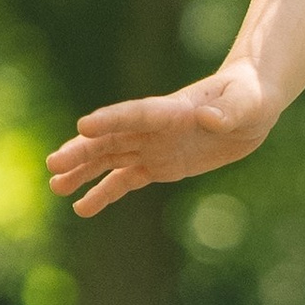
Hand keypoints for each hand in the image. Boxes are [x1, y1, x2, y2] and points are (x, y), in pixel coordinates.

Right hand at [49, 63, 280, 216]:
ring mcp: (154, 146)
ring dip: (83, 172)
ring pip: (110, 160)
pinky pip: (127, 180)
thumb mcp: (247, 102)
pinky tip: (82, 208)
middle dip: (83, 151)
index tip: (83, 127)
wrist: (251, 107)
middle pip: (113, 139)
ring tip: (55, 186)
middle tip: (53, 164)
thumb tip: (210, 119)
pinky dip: (105, 193)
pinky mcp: (160, 165)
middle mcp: (155, 128)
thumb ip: (228, 111)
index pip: (138, 114)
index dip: (112, 120)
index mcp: (173, 109)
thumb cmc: (250, 96)